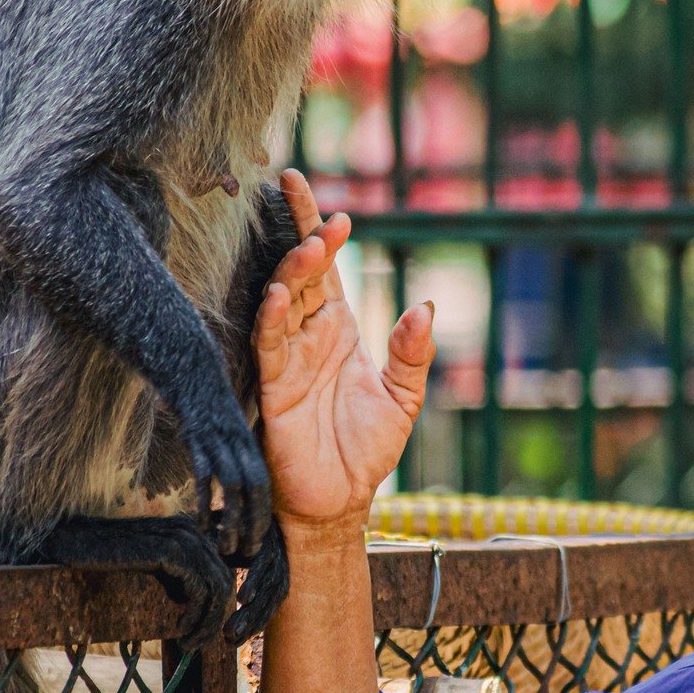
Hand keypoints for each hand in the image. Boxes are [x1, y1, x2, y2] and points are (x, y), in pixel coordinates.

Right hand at [252, 170, 434, 548]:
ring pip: (282, 301)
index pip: (324, 267)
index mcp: (338, 329)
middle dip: (303, 236)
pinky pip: (268, 345)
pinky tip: (277, 294)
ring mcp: (288, 359)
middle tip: (312, 206)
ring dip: (292, 270)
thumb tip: (425, 307)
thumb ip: (412, 352)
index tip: (309, 191)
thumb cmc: (367, 449)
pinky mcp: (274, 388)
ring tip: (309, 244)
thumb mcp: (403, 396)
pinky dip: (271, 318)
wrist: (340, 501)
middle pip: (300, 273)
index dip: (314, 227)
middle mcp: (308, 336)